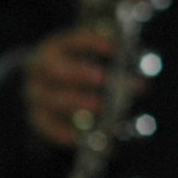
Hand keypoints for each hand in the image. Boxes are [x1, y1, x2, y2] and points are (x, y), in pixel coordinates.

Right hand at [24, 27, 113, 146]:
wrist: (46, 85)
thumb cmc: (78, 66)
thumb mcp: (90, 54)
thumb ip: (114, 56)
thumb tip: (141, 63)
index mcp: (57, 47)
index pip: (73, 40)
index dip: (94, 43)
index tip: (116, 48)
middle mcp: (41, 69)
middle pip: (55, 69)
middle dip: (80, 72)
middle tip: (103, 78)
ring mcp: (36, 94)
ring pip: (51, 98)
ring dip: (77, 102)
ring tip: (100, 106)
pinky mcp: (37, 117)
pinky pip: (46, 125)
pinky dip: (63, 131)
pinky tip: (81, 136)